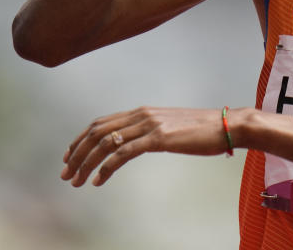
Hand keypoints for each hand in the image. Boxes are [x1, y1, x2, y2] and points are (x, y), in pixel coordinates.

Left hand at [60, 106, 230, 186]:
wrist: (227, 126)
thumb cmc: (202, 130)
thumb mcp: (170, 128)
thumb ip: (152, 132)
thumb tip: (139, 143)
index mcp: (142, 111)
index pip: (101, 122)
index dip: (80, 139)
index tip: (69, 156)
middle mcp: (141, 114)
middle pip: (96, 132)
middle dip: (77, 153)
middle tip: (66, 173)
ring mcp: (149, 125)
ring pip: (105, 143)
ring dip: (86, 163)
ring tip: (77, 181)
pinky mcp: (158, 138)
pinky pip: (123, 153)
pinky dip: (106, 168)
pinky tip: (99, 181)